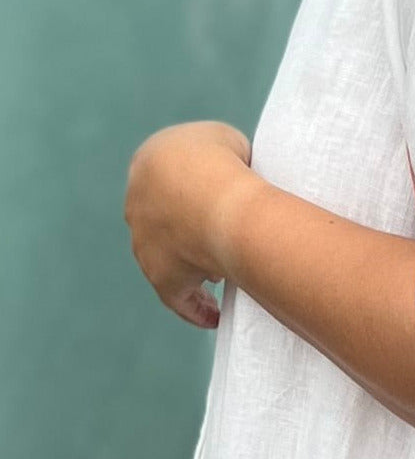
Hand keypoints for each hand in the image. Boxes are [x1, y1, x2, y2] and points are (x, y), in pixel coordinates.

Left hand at [124, 120, 256, 328]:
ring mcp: (145, 243)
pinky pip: (180, 298)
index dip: (193, 196)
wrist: (217, 199)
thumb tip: (234, 174)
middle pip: (163, 224)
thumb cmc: (227, 167)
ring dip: (193, 272)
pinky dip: (196, 308)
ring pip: (168, 262)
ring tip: (222, 281)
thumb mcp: (226, 140)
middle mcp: (137, 204)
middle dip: (188, 234)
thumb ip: (221, 155)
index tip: (214, 209)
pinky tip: (214, 317)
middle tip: (218, 237)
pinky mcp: (162, 277)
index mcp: (147, 164)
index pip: (166, 183)